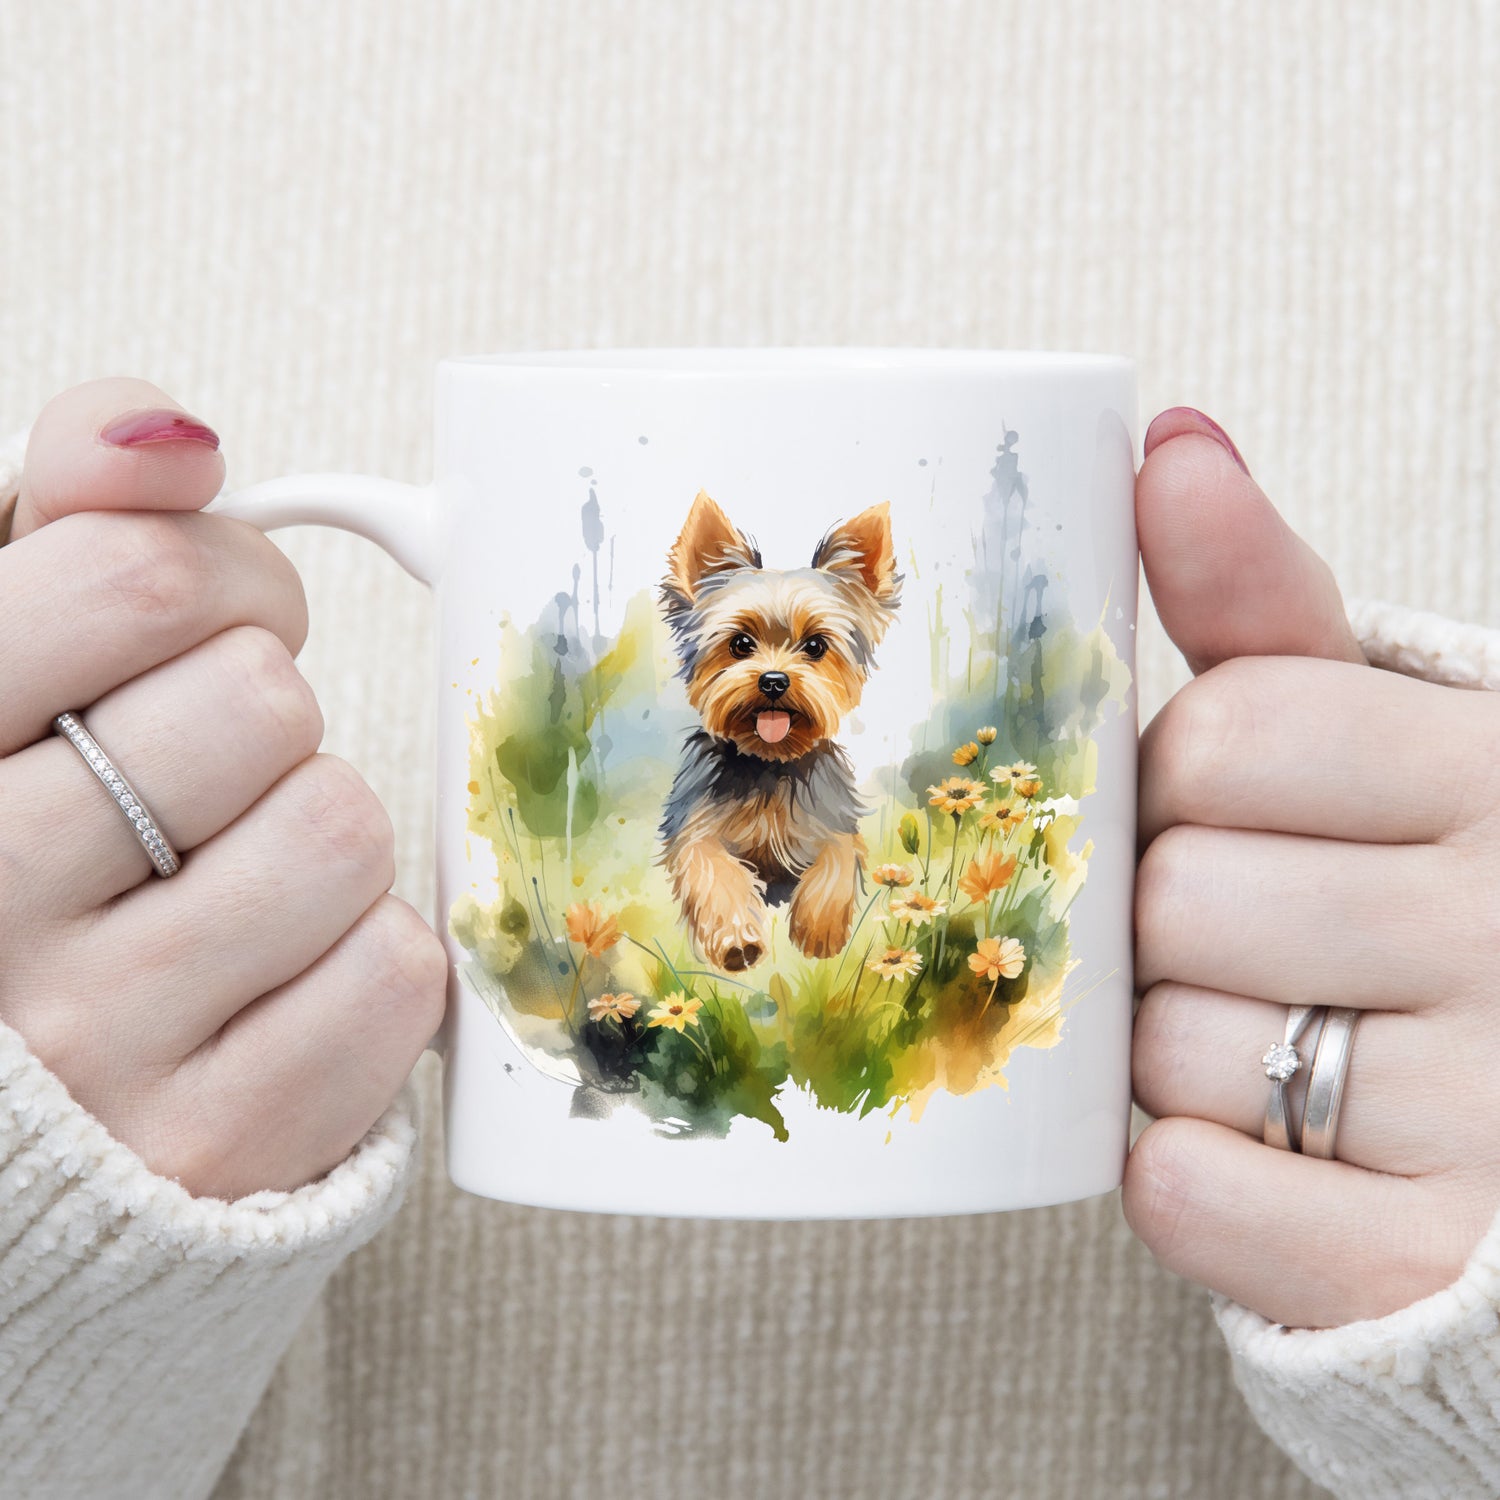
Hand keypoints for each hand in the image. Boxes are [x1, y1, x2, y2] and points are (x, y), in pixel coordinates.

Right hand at [0, 379, 444, 1198]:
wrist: (32, 1112)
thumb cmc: (30, 845)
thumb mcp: (1, 662)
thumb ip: (69, 521)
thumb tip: (173, 433)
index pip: (135, 581)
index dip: (222, 578)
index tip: (208, 621)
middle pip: (260, 701)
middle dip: (263, 712)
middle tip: (212, 768)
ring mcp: (97, 1046)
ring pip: (340, 828)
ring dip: (317, 833)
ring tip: (231, 878)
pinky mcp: (220, 1145)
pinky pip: (395, 973)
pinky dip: (365, 957)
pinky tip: (275, 977)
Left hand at [1123, 407, 1499, 1329]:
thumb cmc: (1423, 882)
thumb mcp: (1375, 725)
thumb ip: (1264, 601)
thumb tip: (1169, 442)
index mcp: (1494, 771)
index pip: (1232, 732)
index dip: (1182, 775)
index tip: (1219, 802)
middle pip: (1178, 895)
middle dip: (1165, 915)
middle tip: (1230, 933)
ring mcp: (1490, 1113)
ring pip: (1171, 1049)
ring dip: (1167, 1046)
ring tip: (1259, 1034)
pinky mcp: (1421, 1261)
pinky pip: (1191, 1194)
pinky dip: (1181, 1175)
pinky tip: (1239, 1145)